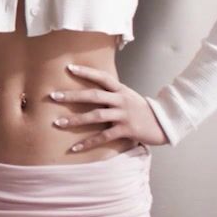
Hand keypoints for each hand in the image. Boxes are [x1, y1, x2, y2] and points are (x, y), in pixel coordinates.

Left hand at [46, 63, 169, 153]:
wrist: (164, 124)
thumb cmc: (141, 110)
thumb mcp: (128, 96)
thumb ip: (112, 93)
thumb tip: (90, 91)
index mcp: (120, 90)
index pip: (102, 77)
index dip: (86, 71)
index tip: (68, 67)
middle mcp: (121, 100)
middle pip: (93, 95)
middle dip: (72, 96)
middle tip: (53, 96)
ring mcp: (123, 115)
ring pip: (95, 116)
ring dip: (75, 120)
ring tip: (57, 123)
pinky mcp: (126, 130)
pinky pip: (103, 137)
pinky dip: (87, 143)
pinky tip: (74, 148)